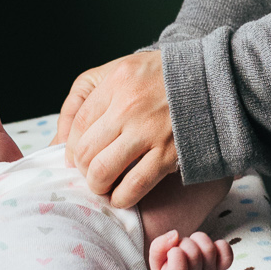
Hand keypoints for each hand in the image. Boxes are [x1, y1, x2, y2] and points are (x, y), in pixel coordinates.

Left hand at [58, 50, 178, 207]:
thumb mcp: (120, 71)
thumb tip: (56, 143)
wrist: (214, 81)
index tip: (77, 155)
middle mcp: (130, 106)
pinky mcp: (170, 154)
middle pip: (85, 150)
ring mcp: (151, 131)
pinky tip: (121, 195)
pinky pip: (133, 187)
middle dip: (82, 168)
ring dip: (97, 185)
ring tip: (103, 184)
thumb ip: (84, 99)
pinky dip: (121, 198)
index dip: (71, 146)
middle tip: (90, 171)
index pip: (78, 124)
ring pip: (102, 172)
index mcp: (117, 81)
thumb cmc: (162, 78)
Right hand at [150, 229, 233, 269]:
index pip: (179, 269)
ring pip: (209, 249)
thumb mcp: (155, 263)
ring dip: (199, 239)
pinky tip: (209, 248)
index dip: (174, 253)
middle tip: (180, 248)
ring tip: (192, 244)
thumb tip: (174, 234)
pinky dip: (220, 245)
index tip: (171, 253)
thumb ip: (158, 247)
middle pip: (194, 254)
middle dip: (184, 243)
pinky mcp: (222, 268)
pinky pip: (227, 253)